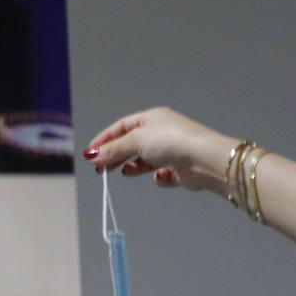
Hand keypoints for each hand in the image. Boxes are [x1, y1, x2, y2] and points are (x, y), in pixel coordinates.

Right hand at [83, 106, 234, 194]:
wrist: (206, 160)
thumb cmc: (170, 142)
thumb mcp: (136, 140)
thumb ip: (112, 149)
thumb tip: (90, 156)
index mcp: (152, 119)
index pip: (121, 127)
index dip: (104, 140)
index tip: (90, 154)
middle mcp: (162, 132)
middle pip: (131, 144)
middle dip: (115, 156)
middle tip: (101, 169)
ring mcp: (172, 151)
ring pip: (145, 160)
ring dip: (134, 167)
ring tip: (126, 172)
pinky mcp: (181, 169)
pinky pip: (163, 174)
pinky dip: (159, 177)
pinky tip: (161, 176)